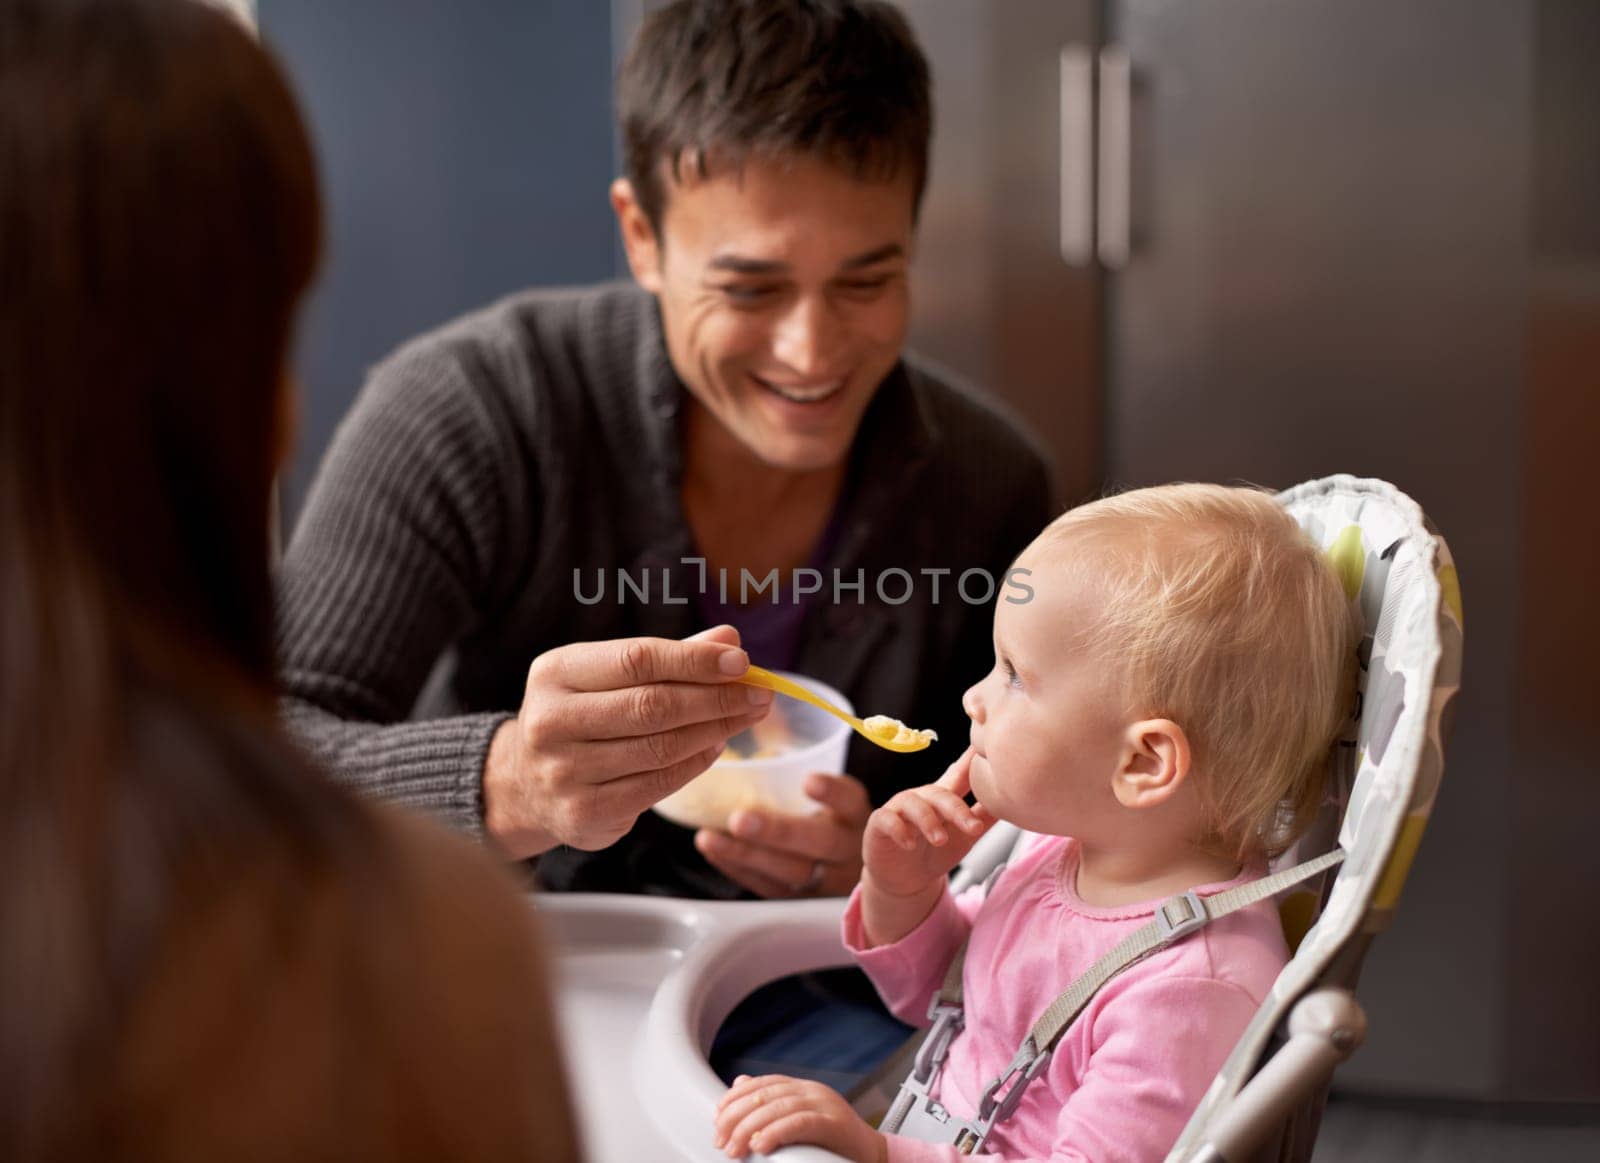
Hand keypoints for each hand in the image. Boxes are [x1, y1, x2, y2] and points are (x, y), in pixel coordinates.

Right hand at [482, 626, 774, 857]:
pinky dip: (695, 764)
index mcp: (555, 673)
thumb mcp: (608, 676)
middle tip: (760, 694)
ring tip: (746, 716)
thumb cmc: (582, 715)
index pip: (637, 659)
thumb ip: (668, 658)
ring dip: (715, 730)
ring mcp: (564, 772)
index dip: (694, 660)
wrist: (525, 783)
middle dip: (716, 698)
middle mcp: (551, 722)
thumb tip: (729, 638)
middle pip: (652, 705)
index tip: (742, 661)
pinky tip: (716, 746)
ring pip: (660, 748)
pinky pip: (657, 785)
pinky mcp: (584, 813)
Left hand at [693, 772, 870, 897]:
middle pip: (818, 843)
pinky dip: (737, 869)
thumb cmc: (826, 816)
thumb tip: (756, 746)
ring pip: (790, 873)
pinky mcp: (802, 901)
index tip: (809, 781)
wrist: (845, 866)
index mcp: (856, 814)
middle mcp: (849, 850)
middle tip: (739, 819)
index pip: (850, 801)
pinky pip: (770, 889)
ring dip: (745, 855)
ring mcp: (827, 881)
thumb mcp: (826, 794)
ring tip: (709, 837)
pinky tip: (712, 850)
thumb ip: (798, 778)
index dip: (832, 793)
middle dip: (777, 832)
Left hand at [713, 1074, 884, 1162]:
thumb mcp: (799, 1122)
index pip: (762, 1084)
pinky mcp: (833, 1122)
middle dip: (736, 1117)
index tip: (718, 1118)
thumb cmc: (835, 1145)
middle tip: (722, 1140)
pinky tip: (760, 1144)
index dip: (735, 1098)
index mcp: (803, 1088)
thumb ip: (772, 1105)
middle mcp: (812, 1090)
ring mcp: (824, 1103)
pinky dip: (776, 1132)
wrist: (874, 1157)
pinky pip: (799, 1122)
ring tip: (735, 1148)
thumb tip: (740, 1083)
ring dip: (750, 1128)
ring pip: (778, 1107)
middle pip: (765, 1094)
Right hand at [863, 746, 995, 898]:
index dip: (971, 757)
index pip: (960, 773)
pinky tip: (910, 843)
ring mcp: (899, 809)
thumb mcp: (965, 836)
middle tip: (973, 829)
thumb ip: (985, 817)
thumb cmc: (936, 853)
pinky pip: (888, 820)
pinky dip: (900, 830)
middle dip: (957, 810)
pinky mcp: (880, 824)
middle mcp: (921, 797)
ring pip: (914, 804)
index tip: (984, 740)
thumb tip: (1016, 799)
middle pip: (940, 793)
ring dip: (929, 821)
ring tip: (941, 839)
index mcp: (943, 797)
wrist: (906, 882)